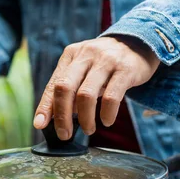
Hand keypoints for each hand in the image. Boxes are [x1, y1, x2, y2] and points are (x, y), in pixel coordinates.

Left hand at [33, 36, 160, 138]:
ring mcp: (106, 60)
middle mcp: (86, 55)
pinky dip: (107, 114)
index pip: (53, 83)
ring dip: (85, 118)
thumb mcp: (84, 68)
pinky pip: (112, 97)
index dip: (45, 106)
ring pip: (86, 94)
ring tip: (88, 130)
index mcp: (71, 55)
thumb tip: (55, 117)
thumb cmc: (105, 63)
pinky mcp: (125, 69)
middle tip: (65, 134)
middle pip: (65, 87)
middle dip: (62, 115)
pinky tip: (106, 121)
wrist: (139, 44)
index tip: (40, 125)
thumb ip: (70, 88)